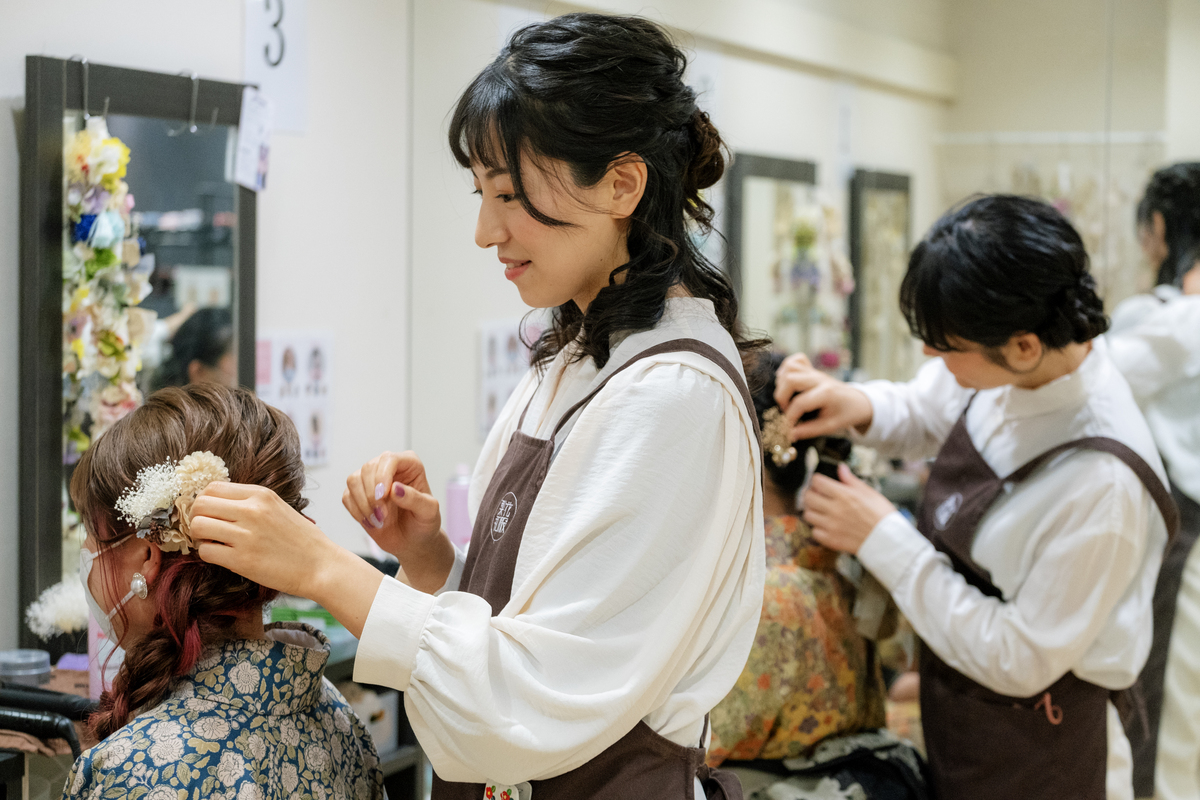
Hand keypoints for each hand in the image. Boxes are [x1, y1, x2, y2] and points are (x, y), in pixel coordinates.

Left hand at [193, 482, 387, 637]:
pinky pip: (206, 551)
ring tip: (212, 542)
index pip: (213, 487)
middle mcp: (252, 511)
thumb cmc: (302, 540)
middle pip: (200, 504)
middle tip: (206, 529)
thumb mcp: (279, 508)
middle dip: (196, 517)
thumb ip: (251, 502)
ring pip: (198, 526)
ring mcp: (246, 536)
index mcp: (261, 495)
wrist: (321, 566)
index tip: (210, 512)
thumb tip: (218, 504)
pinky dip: (208, 554)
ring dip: (200, 536)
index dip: (205, 501)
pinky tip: (221, 556)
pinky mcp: (242, 560)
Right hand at [343, 451, 454, 592]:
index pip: (389, 459)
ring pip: (354, 480)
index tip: (383, 496)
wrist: (412, 540)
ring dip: (363, 504)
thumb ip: (416, 499)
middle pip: (368, 468)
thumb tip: (395, 488)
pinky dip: (356, 511)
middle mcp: (388, 467)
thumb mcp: (429, 513)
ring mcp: (371, 479)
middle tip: (383, 516)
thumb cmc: (423, 523)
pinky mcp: (358, 494)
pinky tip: (371, 522)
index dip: (382, 476)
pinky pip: (347, 496)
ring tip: (379, 520)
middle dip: (372, 495)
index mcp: (409, 464)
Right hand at [774, 353, 873, 439]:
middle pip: (790, 380)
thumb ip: (809, 430)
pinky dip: (787, 369)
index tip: (788, 428)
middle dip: (782, 397)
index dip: (790, 417)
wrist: (858, 401)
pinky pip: (795, 360)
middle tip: (786, 409)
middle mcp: (818, 379)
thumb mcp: (830, 426)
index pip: (799, 403)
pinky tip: (788, 383)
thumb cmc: (845, 414)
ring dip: (782, 383)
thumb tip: (790, 434)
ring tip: (786, 397)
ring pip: (790, 367)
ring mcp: (815, 372)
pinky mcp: (812, 370)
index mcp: (826, 393)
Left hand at [802, 463, 896, 554]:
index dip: (818, 481)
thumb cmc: (881, 515)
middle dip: (811, 494)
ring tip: (821, 512)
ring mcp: (831, 526)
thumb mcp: (869, 492)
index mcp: (843, 495)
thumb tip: (841, 468)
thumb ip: (851, 480)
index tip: (821, 484)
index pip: (817, 482)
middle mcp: (834, 509)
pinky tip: (826, 526)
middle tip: (818, 496)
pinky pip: (814, 532)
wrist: (888, 539)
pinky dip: (818, 529)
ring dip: (813, 511)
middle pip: (808, 497)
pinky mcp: (831, 540)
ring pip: (808, 515)